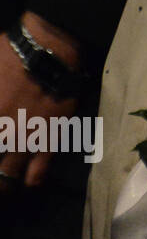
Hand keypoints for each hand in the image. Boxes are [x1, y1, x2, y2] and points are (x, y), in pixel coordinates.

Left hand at [0, 13, 79, 195]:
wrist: (49, 52)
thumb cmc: (7, 57)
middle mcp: (0, 135)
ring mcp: (22, 141)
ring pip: (6, 177)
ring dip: (2, 185)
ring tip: (3, 186)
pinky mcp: (47, 141)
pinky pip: (38, 172)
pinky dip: (31, 182)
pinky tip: (28, 183)